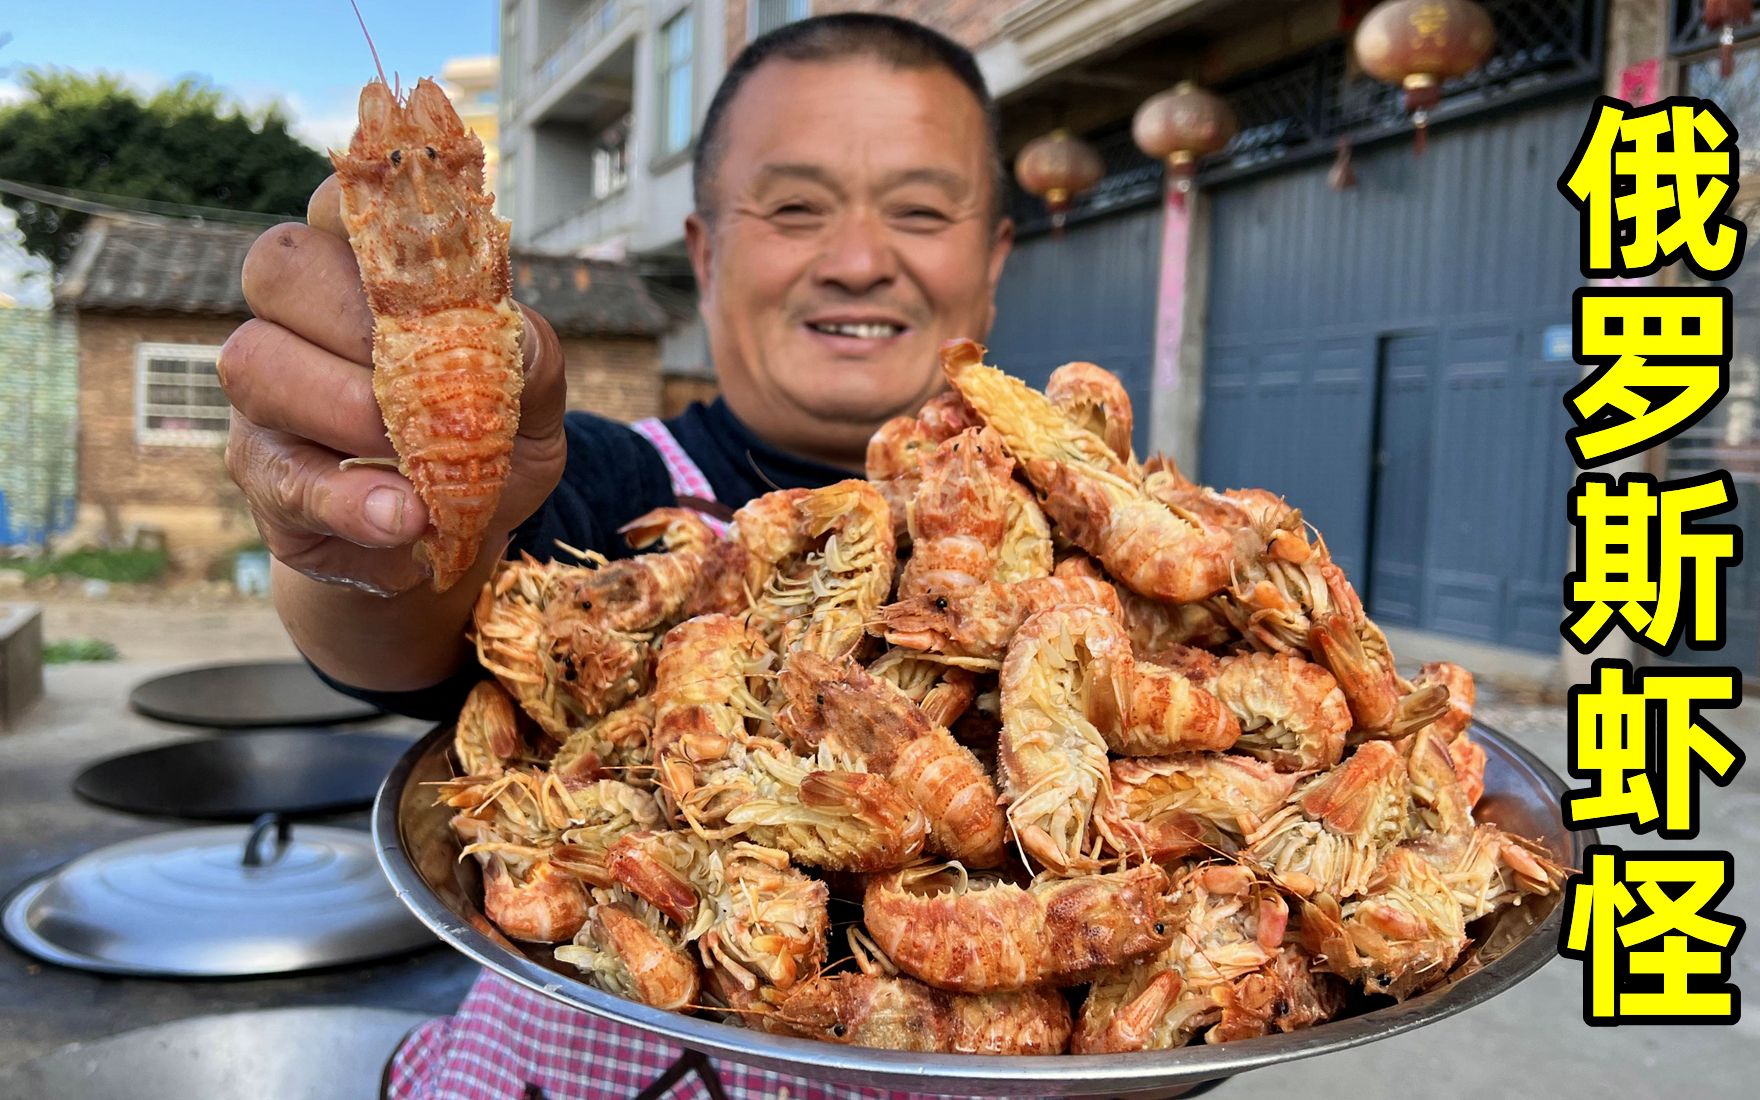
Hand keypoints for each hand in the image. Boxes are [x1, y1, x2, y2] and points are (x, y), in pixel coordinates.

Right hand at [222, 175, 566, 595]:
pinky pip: (278, 471)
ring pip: (254, 361)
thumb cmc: (488, 446)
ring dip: (344, 410)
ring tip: (420, 468)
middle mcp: (299, 313)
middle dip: (354, 320)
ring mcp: (266, 387)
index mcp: (367, 269)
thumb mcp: (531, 406)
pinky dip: (346, 498)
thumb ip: (530, 364)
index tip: (421, 252)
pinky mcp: (260, 467)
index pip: (341, 202)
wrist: (458, 538)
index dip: (368, 212)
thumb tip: (515, 337)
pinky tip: (401, 518)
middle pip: (279, 267)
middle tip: (425, 378)